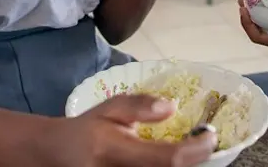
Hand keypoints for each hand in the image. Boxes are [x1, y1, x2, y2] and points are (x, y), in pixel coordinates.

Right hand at [47, 94, 216, 166]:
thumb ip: (138, 106)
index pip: (169, 158)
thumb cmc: (86, 131)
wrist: (57, 157)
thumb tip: (172, 107)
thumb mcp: (108, 109)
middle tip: (204, 146)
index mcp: (115, 150)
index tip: (210, 136)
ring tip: (191, 152)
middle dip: (197, 162)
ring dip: (186, 166)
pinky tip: (175, 160)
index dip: (197, 150)